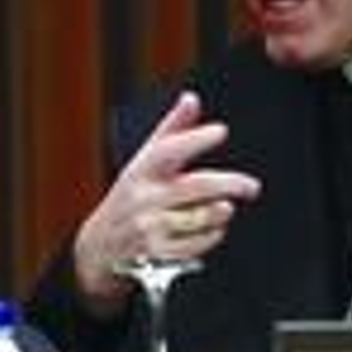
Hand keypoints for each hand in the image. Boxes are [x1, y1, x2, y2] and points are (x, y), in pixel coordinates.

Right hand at [72, 92, 260, 316]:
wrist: (99, 247)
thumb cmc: (130, 196)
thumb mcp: (143, 161)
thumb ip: (171, 130)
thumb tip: (191, 98)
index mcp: (141, 170)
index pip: (168, 149)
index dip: (195, 139)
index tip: (221, 131)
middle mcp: (144, 198)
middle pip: (196, 186)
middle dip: (231, 184)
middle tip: (252, 186)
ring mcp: (150, 227)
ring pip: (202, 217)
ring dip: (222, 212)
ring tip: (226, 207)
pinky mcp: (159, 254)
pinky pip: (199, 243)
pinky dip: (214, 234)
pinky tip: (213, 228)